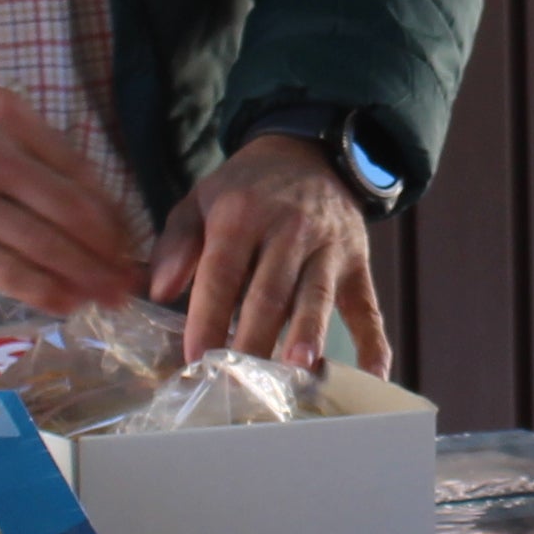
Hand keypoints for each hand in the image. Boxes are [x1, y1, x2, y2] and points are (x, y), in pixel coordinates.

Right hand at [0, 89, 142, 310]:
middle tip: (130, 279)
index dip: (111, 213)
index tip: (128, 240)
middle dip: (109, 252)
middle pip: (70, 211)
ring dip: (86, 277)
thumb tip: (90, 206)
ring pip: (44, 245)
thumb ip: (26, 150)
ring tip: (109, 299)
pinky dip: (46, 292)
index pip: (78, 171)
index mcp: (5, 115)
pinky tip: (67, 304)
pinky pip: (9, 272)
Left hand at [150, 133, 389, 373]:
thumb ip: (176, 244)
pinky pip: (367, 307)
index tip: (194, 356)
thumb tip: (160, 290)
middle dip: (253, 338)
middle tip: (238, 380)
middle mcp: (289, 230)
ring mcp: (328, 248)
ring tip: (295, 369)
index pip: (222, 273)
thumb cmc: (246, 190)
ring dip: (307, 333)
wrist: (310, 153)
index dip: (207, 317)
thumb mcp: (200, 201)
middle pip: (269, 293)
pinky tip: (372, 375)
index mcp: (242, 215)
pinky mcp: (357, 264)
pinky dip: (373, 343)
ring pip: (316, 297)